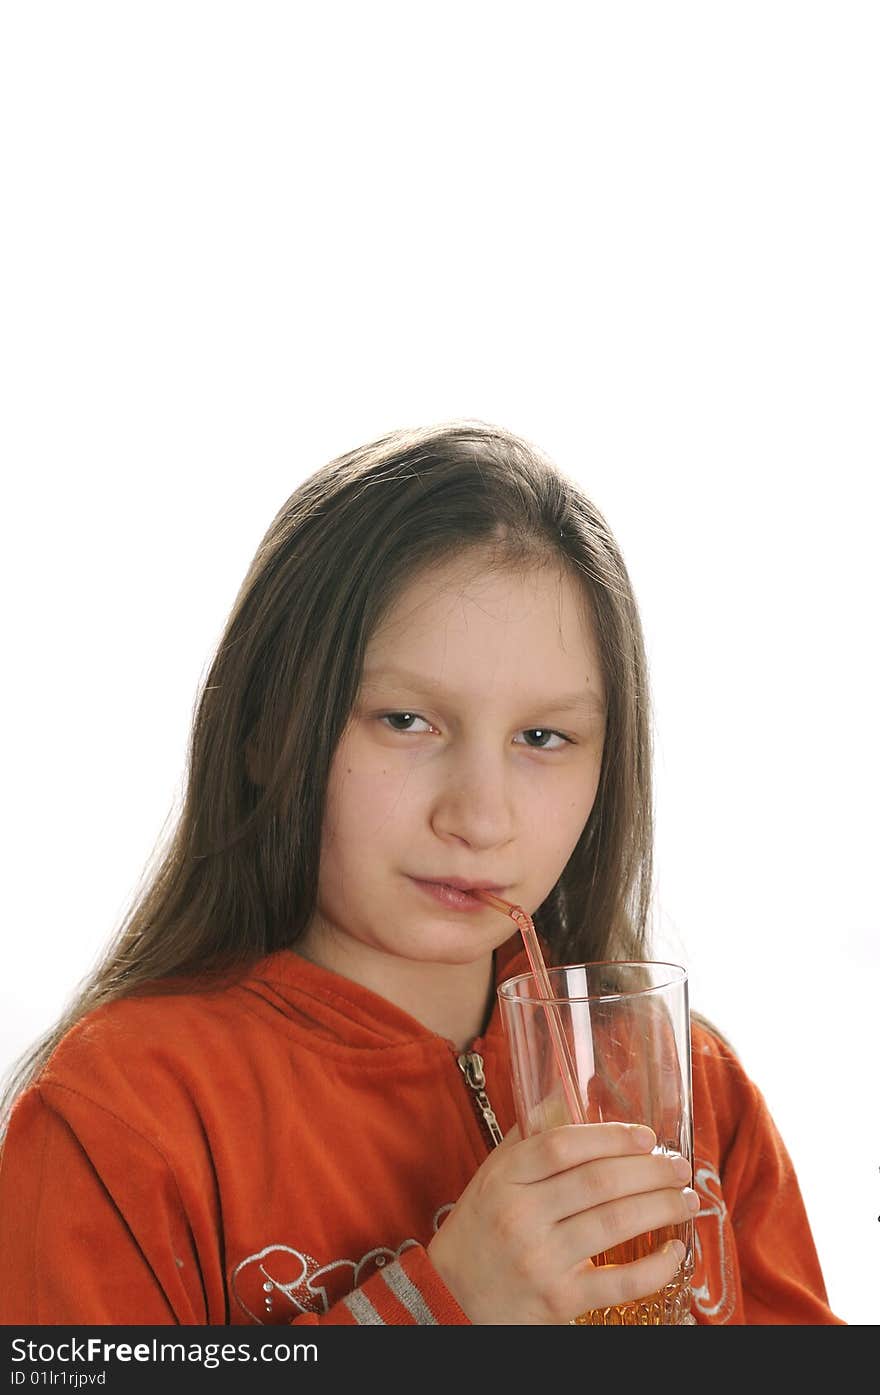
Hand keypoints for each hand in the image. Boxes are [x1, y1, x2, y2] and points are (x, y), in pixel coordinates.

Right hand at [426, 1121, 696, 1324]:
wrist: (453, 1297)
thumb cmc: (480, 1229)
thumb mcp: (492, 1176)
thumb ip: (527, 1138)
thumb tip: (562, 1093)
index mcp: (505, 1179)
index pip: (563, 1145)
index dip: (611, 1136)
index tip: (646, 1135)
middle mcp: (520, 1216)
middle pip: (599, 1181)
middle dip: (651, 1169)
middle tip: (679, 1166)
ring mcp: (540, 1260)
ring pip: (615, 1223)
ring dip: (661, 1206)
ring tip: (685, 1199)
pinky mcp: (559, 1301)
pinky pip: (620, 1282)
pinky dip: (656, 1266)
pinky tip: (674, 1250)